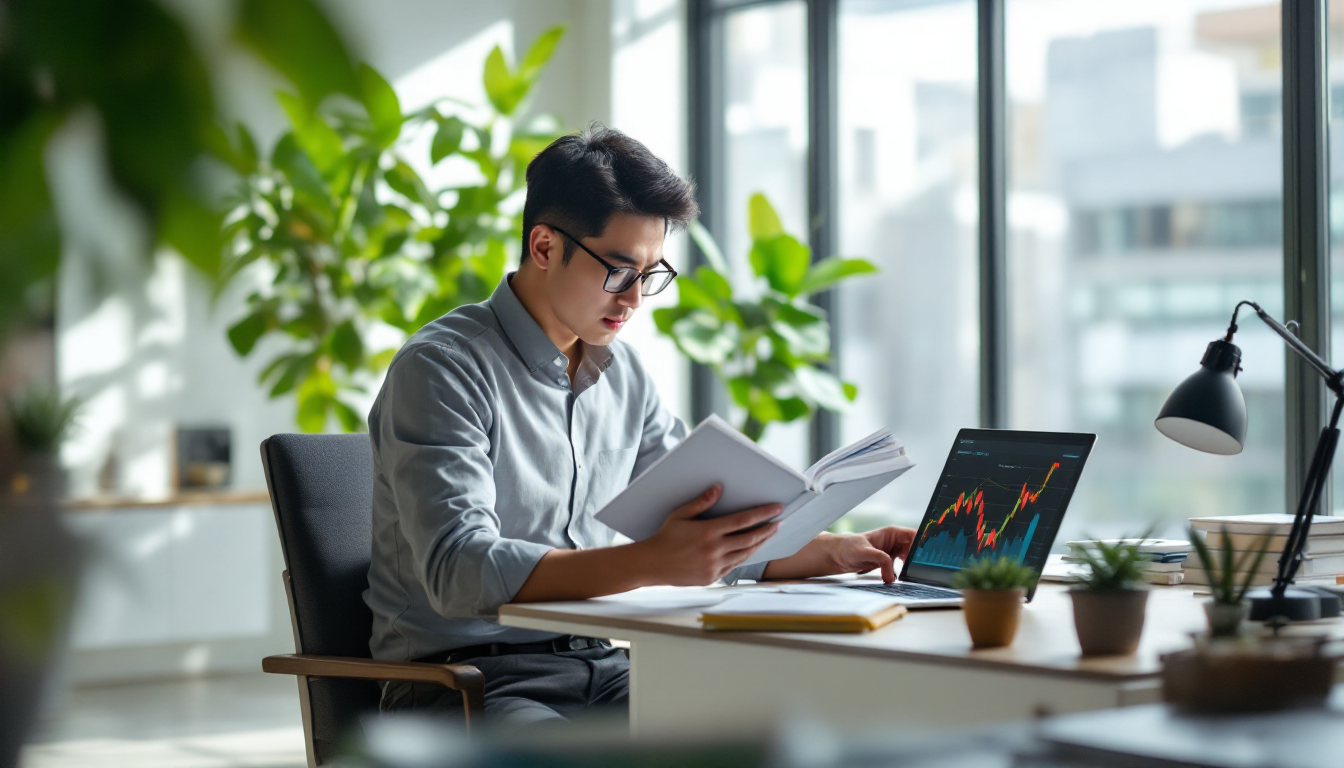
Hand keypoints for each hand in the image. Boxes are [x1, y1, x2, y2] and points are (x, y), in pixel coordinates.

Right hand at [635, 484, 781, 585]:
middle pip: (750, 538)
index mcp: (708, 531)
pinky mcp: (712, 577)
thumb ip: (701, 502)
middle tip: (779, 522)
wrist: (652, 564)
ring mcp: (714, 566)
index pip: (743, 520)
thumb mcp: (680, 515)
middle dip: (767, 529)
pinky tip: (750, 549)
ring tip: (768, 535)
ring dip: (759, 544)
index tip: (776, 508)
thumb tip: (718, 488)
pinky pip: (734, 566)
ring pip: (745, 554)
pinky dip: (745, 556)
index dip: (762, 513)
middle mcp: (714, 550)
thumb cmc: (665, 536)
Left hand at [761, 525, 915, 582]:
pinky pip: (903, 567)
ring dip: (914, 567)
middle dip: (922, 558)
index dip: (925, 544)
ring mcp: (893, 552)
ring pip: (911, 559)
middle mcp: (895, 542)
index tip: (930, 556)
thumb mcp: (864, 552)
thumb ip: (880, 560)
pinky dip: (906, 573)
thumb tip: (892, 576)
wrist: (835, 556)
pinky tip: (906, 579)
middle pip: (916, 548)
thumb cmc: (847, 548)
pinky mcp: (888, 562)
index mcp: (892, 533)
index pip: (915, 536)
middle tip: (927, 570)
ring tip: (919, 576)